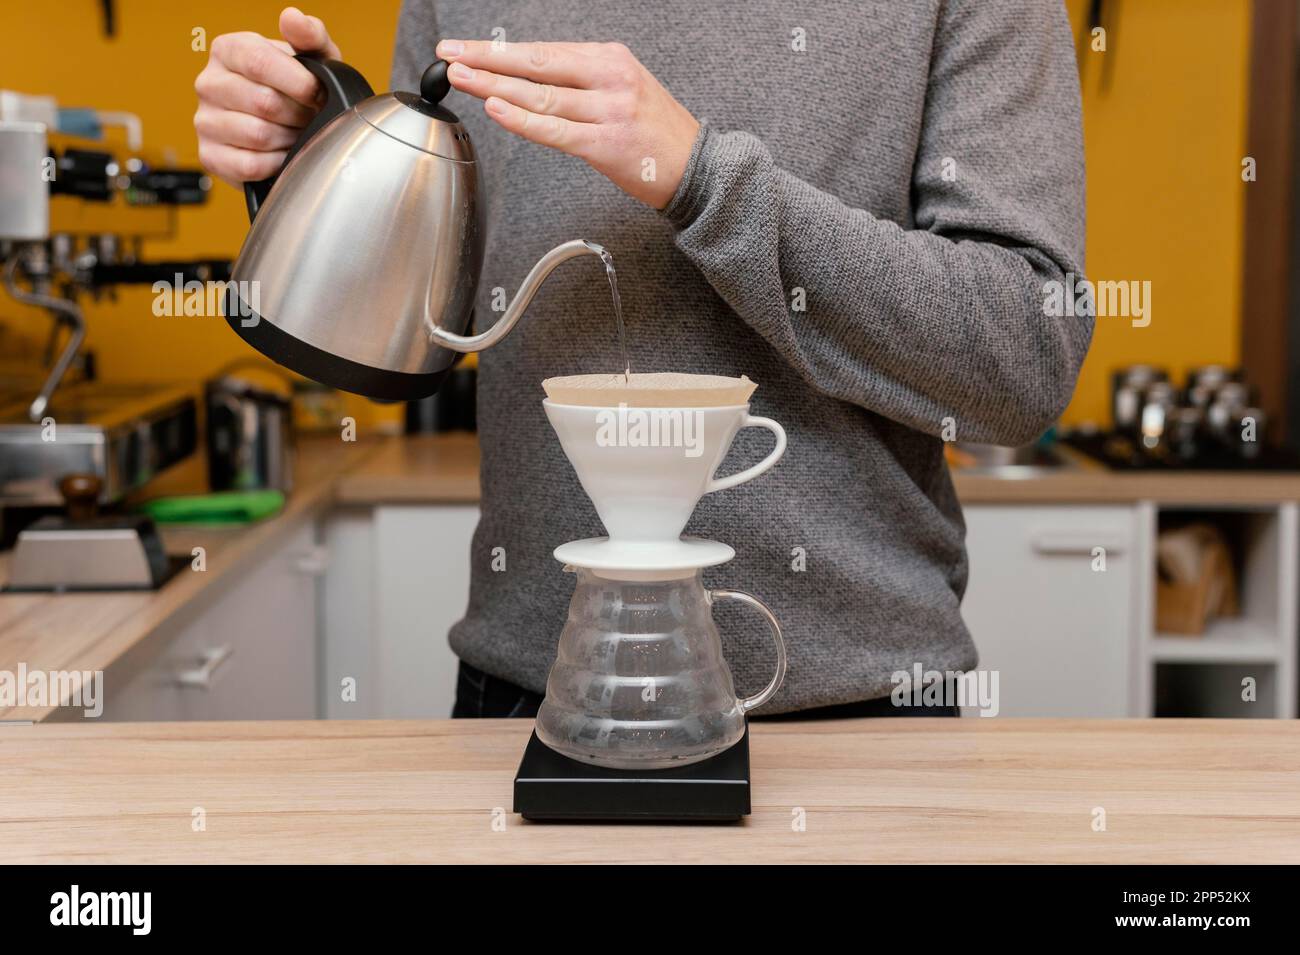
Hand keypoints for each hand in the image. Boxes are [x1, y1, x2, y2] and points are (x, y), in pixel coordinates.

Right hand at [194, 7, 339, 185]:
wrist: (288, 126)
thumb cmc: (298, 88)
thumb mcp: (314, 57)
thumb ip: (310, 35)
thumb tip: (293, 18)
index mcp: (228, 50)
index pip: (259, 62)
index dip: (298, 83)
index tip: (317, 93)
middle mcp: (209, 83)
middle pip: (262, 102)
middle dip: (299, 115)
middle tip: (309, 117)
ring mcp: (205, 121)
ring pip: (257, 135)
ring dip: (289, 140)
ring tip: (296, 133)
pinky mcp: (210, 156)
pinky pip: (250, 165)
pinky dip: (276, 163)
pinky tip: (282, 153)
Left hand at [436, 39, 699, 209]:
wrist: (699, 169)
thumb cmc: (657, 135)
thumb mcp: (624, 90)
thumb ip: (581, 83)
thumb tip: (528, 81)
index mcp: (611, 60)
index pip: (544, 52)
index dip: (500, 50)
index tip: (466, 49)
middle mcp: (610, 78)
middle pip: (536, 64)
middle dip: (488, 59)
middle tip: (450, 56)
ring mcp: (609, 111)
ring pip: (541, 95)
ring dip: (495, 87)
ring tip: (462, 80)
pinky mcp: (607, 145)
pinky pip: (555, 130)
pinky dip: (523, 119)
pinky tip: (497, 109)